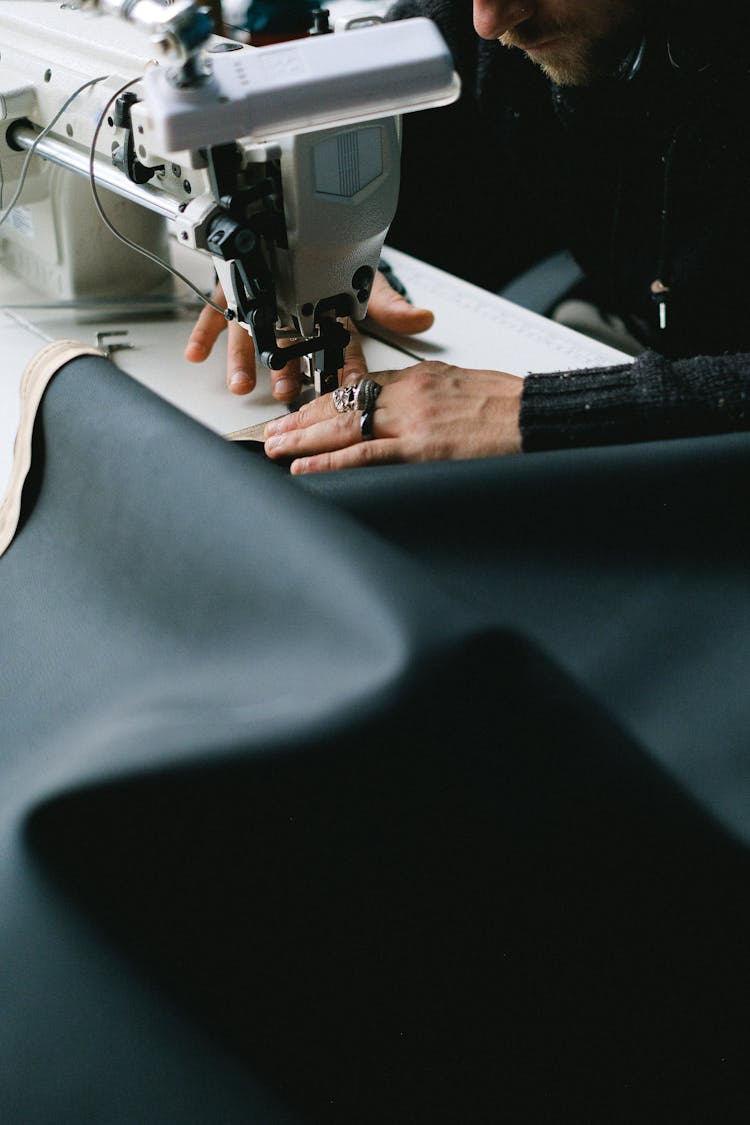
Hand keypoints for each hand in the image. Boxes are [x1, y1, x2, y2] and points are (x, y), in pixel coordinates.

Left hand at [183, 272, 433, 400]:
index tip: (333, 390)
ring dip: (245, 363)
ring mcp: (263, 307)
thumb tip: (421, 320)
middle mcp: (291, 319)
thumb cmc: (337, 261)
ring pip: (253, 338)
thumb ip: (390, 305)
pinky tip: (196, 354)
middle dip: (284, 372)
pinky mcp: (237, 293)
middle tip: (282, 392)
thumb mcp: (369, 280)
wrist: (306, 233)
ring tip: (241, 385)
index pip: (335, 350)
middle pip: (289, 350)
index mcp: (323, 320)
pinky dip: (205, 335)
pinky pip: (217, 315)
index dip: (336, 371)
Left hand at [263, 361, 523, 472]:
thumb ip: (429, 401)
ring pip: (344, 427)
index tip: (300, 415)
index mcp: (418, 379)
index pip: (357, 388)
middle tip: (272, 432)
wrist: (539, 417)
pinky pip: (366, 454)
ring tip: (275, 448)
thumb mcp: (461, 390)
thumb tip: (411, 418)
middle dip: (302, 420)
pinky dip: (331, 461)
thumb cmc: (510, 408)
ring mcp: (412, 421)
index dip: (323, 404)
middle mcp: (408, 394)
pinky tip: (305, 466)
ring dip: (304, 439)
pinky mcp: (422, 448)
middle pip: (341, 404)